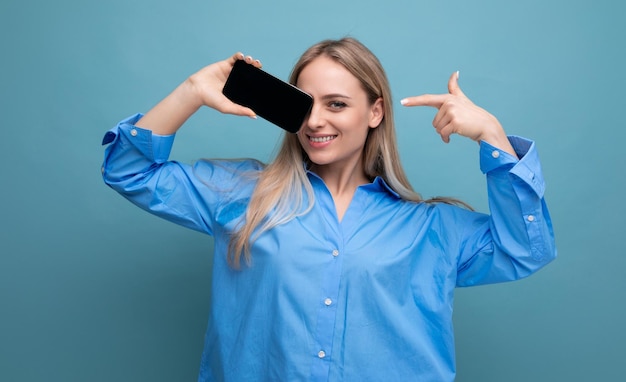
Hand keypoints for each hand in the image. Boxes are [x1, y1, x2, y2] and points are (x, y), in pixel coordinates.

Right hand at [135, 53, 263, 134]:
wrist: (197, 90)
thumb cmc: (211, 100)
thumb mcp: (228, 107)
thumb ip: (241, 111)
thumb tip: (254, 115)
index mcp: (239, 89)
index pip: (253, 83)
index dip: (259, 79)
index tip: (265, 78)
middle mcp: (237, 80)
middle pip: (250, 72)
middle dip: (256, 67)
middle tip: (259, 66)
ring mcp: (231, 72)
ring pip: (244, 64)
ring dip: (249, 60)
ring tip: (251, 61)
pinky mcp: (224, 65)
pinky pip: (234, 58)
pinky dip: (239, 56)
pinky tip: (242, 56)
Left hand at [401, 72, 515, 156]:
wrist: (486, 125)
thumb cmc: (472, 114)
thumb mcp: (461, 99)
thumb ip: (454, 87)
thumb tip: (455, 72)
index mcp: (447, 98)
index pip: (428, 99)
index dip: (414, 101)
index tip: (403, 102)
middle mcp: (449, 103)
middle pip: (434, 121)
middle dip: (442, 126)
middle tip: (455, 124)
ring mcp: (452, 112)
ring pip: (438, 129)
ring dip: (445, 133)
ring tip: (457, 128)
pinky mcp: (455, 122)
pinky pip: (443, 134)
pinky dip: (446, 138)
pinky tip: (452, 138)